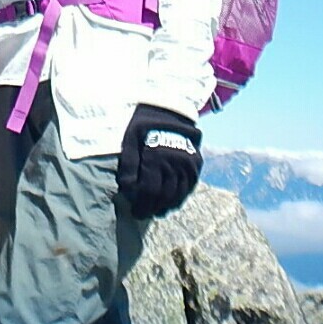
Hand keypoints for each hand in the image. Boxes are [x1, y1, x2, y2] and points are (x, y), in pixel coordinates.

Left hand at [116, 103, 202, 218]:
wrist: (168, 109)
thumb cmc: (144, 124)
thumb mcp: (130, 138)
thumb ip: (129, 164)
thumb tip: (127, 188)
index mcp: (156, 156)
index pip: (149, 189)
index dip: (141, 203)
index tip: (135, 211)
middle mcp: (174, 162)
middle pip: (163, 194)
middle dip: (151, 207)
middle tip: (141, 214)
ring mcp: (188, 164)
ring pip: (178, 193)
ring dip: (166, 205)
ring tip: (155, 211)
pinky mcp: (196, 164)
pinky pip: (189, 187)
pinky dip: (180, 197)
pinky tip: (171, 203)